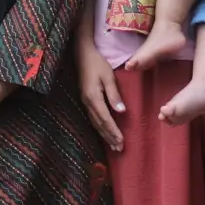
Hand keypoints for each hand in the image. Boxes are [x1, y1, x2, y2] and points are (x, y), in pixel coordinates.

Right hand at [77, 36, 124, 151]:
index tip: (121, 142)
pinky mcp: (85, 100)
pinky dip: (100, 128)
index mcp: (93, 98)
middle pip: (99, 124)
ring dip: (105, 135)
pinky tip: (104, 132)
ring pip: (95, 123)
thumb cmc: (97, 63)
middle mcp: (87, 103)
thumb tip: (121, 112)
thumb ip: (114, 95)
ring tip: (114, 145)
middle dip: (109, 137)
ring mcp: (85, 102)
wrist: (82, 54)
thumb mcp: (108, 77)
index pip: (106, 119)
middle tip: (119, 149)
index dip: (113, 131)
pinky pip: (93, 118)